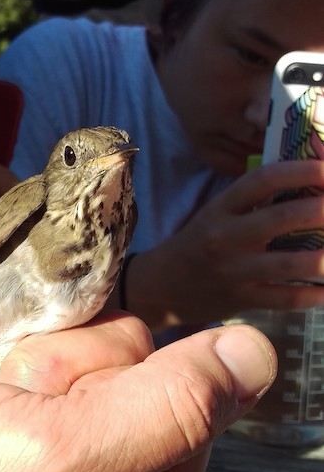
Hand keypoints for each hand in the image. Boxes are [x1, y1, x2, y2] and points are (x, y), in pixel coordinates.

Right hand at [128, 161, 323, 330]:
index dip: (299, 172)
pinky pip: (286, 298)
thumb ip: (253, 202)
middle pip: (282, 218)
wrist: (162, 287)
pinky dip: (314, 295)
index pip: (263, 180)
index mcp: (221, 208)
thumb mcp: (216, 213)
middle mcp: (227, 237)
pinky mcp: (243, 299)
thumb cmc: (198, 243)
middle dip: (320, 210)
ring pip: (289, 264)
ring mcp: (236, 271)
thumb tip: (306, 188)